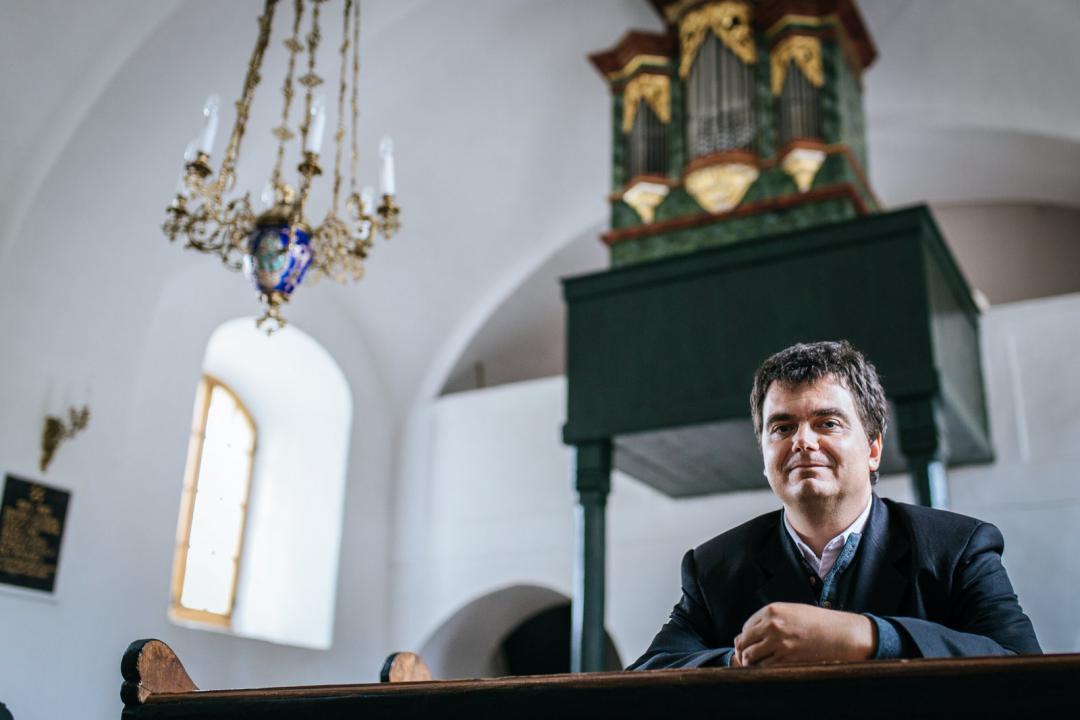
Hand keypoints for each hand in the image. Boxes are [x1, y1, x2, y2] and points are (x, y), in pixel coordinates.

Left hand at [732, 602, 875, 666]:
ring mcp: (778, 643)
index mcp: (772, 610)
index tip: (752, 644)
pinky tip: (768, 670)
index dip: (747, 638)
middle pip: (744, 641)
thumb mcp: (792, 611)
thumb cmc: (819, 623)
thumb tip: (753, 632)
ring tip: (756, 666)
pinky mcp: (787, 659)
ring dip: (750, 663)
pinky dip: (761, 671)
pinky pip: (764, 668)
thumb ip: (772, 619)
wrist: (842, 635)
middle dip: (744, 651)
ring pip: (749, 656)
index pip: (746, 627)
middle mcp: (772, 625)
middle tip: (748, 658)